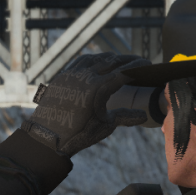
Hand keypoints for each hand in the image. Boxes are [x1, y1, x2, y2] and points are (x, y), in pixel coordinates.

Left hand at [23, 53, 150, 156]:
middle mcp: (85, 76)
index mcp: (98, 88)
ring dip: (110, 58)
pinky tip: (97, 61)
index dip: (138, 67)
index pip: (124, 72)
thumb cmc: (77, 134)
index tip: (148, 65)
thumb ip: (124, 116)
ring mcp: (72, 74)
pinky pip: (80, 61)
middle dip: (127, 60)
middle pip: (111, 61)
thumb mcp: (104, 126)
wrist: (46, 137)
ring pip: (95, 58)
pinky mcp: (62, 76)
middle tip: (138, 61)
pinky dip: (93, 59)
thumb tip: (144, 116)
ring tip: (120, 60)